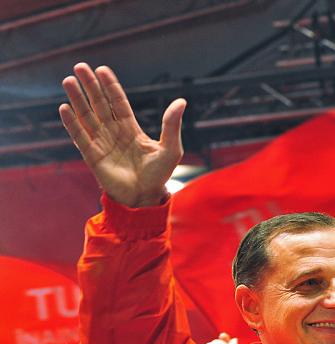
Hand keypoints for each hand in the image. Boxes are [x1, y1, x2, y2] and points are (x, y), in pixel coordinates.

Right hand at [59, 63, 185, 207]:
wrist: (145, 197)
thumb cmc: (159, 175)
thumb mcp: (171, 148)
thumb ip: (172, 125)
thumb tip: (181, 101)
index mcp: (131, 129)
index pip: (118, 103)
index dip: (110, 86)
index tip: (102, 70)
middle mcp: (114, 133)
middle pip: (100, 104)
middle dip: (90, 86)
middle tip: (80, 66)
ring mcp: (102, 143)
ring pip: (87, 117)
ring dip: (78, 99)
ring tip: (68, 81)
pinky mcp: (93, 156)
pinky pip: (80, 137)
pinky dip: (72, 123)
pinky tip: (65, 108)